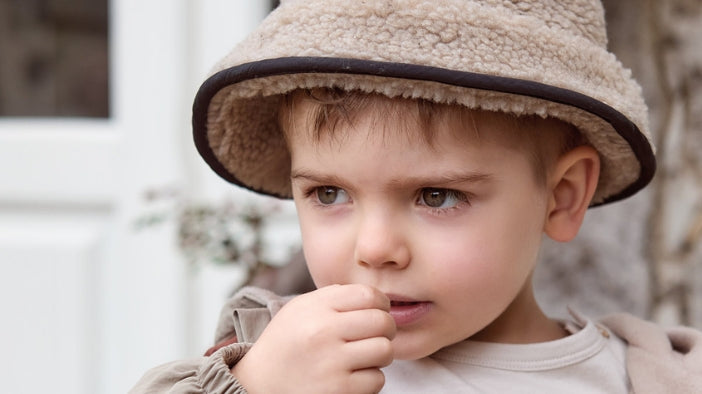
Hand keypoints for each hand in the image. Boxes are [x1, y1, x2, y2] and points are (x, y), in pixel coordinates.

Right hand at [231, 284, 395, 393]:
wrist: (259, 382)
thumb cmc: (287, 342)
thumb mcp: (300, 308)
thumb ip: (334, 296)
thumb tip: (374, 296)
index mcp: (316, 308)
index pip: (368, 295)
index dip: (381, 303)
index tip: (378, 311)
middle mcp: (323, 332)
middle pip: (382, 322)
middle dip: (386, 329)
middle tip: (376, 335)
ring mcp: (331, 363)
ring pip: (384, 350)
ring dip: (379, 354)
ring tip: (364, 356)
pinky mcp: (339, 390)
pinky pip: (377, 379)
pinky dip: (369, 379)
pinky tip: (352, 375)